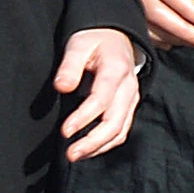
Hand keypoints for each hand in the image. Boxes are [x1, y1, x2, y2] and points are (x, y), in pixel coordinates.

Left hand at [56, 25, 140, 159]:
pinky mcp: (128, 106)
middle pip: (115, 121)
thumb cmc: (95, 41)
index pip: (102, 99)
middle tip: (70, 153)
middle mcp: (128, 87)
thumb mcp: (78, 44)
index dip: (83, 118)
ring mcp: (131, 98)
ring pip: (120, 130)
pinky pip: (122, 130)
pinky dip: (106, 144)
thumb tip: (62, 87)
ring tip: (75, 155)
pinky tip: (88, 150)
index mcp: (116, 70)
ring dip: (98, 146)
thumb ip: (69, 66)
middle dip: (92, 141)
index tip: (64, 131)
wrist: (117, 37)